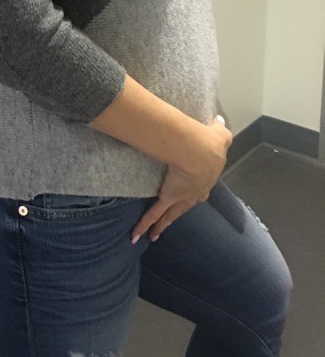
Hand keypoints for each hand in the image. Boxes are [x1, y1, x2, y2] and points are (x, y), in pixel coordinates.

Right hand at [132, 114, 231, 242]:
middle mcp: (195, 192)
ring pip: (170, 215)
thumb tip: (218, 120)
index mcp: (207, 178)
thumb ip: (220, 128)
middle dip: (177, 215)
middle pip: (185, 207)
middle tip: (169, 224)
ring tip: (152, 237)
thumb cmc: (208, 142)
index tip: (195, 196)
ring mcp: (181, 197)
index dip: (197, 193)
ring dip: (161, 227)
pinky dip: (145, 225)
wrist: (198, 150)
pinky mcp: (168, 197)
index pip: (201, 190)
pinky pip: (154, 213)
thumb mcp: (220, 134)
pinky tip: (136, 236)